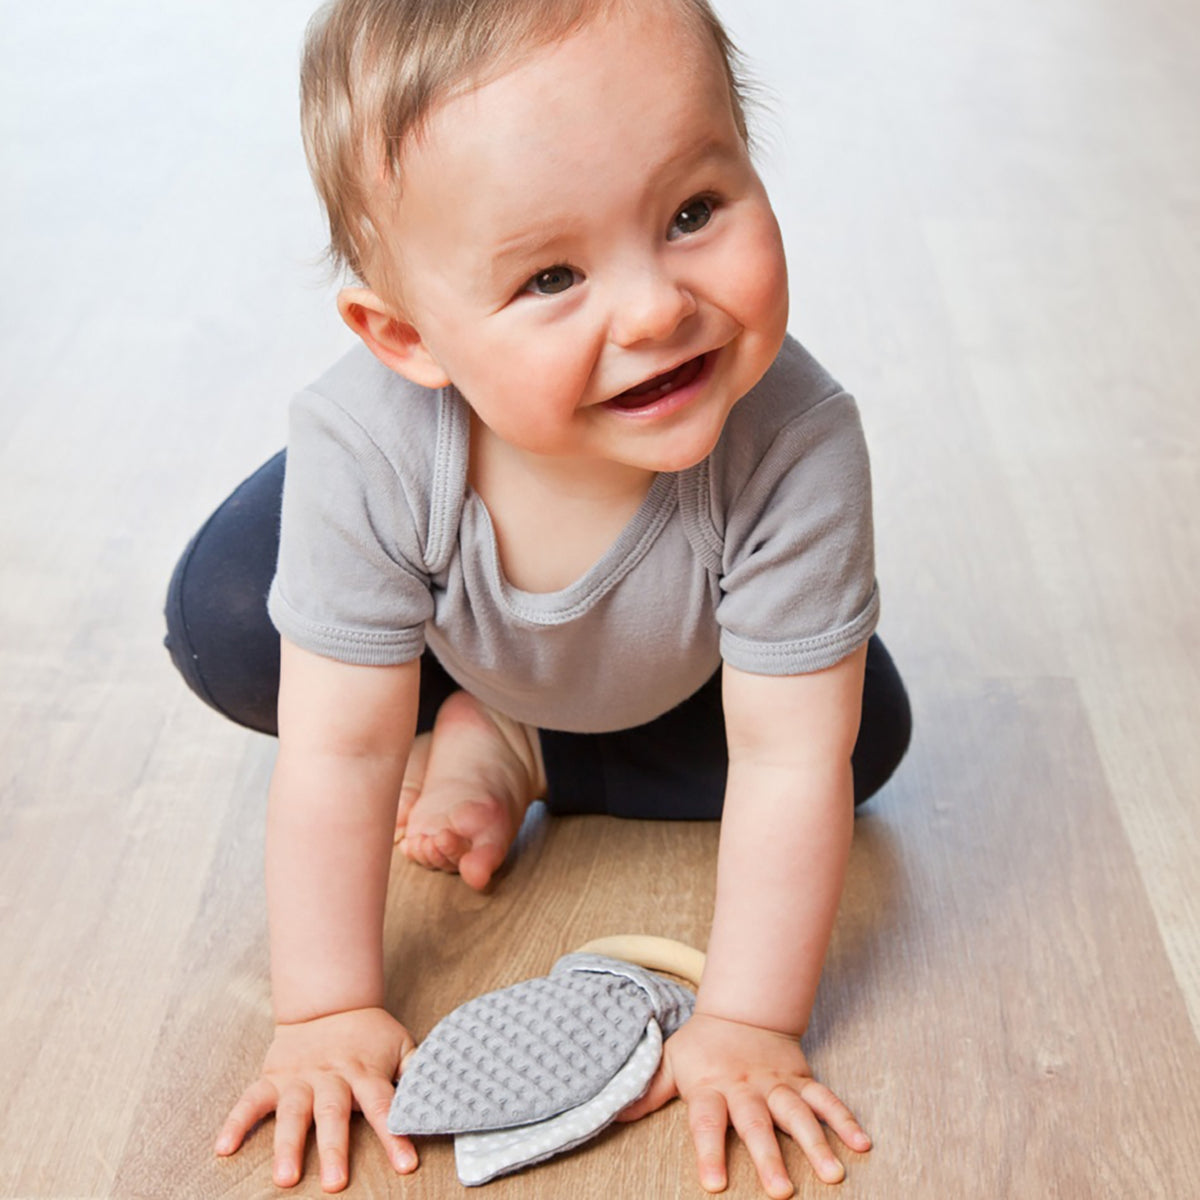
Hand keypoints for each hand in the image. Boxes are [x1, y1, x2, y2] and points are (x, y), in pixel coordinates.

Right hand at [215, 1007, 418, 1192]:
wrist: (328, 1001)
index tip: (406, 1164)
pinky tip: (223, 1149)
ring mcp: (299, 1078)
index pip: (384, 1105)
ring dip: (286, 1145)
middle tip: (334, 1184)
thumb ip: (416, 1070)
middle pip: (333, 1114)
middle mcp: (331, 1076)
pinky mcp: (273, 1078)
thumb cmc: (369, 1034)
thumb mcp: (400, 1044)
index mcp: (364, 1071)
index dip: (395, 1134)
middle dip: (334, 1148)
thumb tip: (442, 1093)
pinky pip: (251, 1101)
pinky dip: (236, 1122)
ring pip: (291, 1112)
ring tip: (284, 1177)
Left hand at [619, 1012, 870, 1197]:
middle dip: (770, 1157)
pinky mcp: (801, 1079)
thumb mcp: (670, 1062)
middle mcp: (747, 1088)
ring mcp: (777, 1084)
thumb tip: (616, 1111)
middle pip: (758, 1124)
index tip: (714, 1185)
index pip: (708, 1122)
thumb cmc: (701, 1047)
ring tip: (834, 1174)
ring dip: (817, 1144)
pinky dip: (844, 1120)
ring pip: (798, 1114)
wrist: (741, 1009)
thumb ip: (649, 1088)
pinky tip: (862, 1144)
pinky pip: (825, 1099)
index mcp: (712, 1088)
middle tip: (781, 1193)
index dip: (709, 1152)